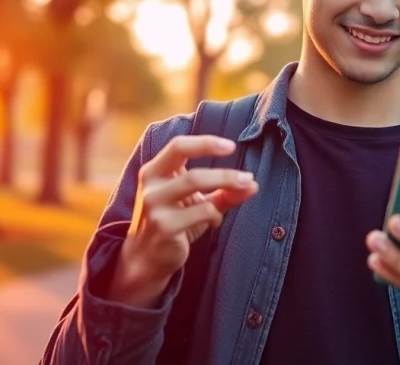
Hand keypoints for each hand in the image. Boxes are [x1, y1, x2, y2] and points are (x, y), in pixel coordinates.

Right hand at [107, 135, 258, 306]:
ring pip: (194, 185)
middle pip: (190, 171)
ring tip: (244, 190)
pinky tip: (215, 221)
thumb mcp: (197, 202)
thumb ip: (223, 191)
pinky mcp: (164, 227)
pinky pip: (201, 213)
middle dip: (224, 173)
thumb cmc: (174, 222)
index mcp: (155, 171)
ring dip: (226, 186)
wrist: (146, 258)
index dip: (205, 142)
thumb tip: (253, 183)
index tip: (231, 146)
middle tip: (248, 177)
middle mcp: (151, 185)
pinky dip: (215, 215)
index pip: (178, 146)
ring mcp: (155, 206)